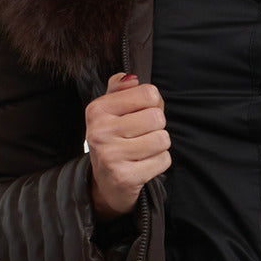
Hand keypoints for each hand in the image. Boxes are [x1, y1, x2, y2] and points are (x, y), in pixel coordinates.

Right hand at [85, 73, 171, 220]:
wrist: (105, 183)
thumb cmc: (113, 141)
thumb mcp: (110, 111)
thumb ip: (119, 89)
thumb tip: (131, 77)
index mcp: (97, 110)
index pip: (148, 93)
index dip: (153, 104)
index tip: (140, 115)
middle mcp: (100, 131)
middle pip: (157, 117)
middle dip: (156, 127)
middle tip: (140, 137)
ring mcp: (111, 155)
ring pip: (162, 139)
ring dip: (158, 146)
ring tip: (142, 151)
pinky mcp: (125, 177)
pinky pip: (163, 160)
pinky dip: (159, 163)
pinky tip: (142, 165)